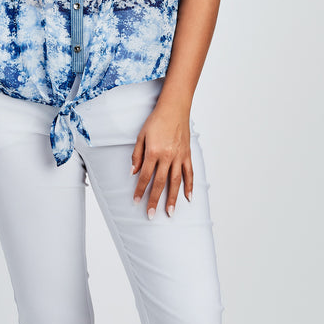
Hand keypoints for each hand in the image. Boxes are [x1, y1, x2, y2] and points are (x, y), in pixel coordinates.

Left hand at [131, 104, 192, 218]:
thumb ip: (137, 155)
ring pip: (175, 181)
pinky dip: (190, 186)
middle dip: (154, 200)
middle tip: (151, 214)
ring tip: (170, 212)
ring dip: (173, 198)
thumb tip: (133, 172)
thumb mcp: (141, 135)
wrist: (174, 108)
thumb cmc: (156, 120)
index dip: (140, 190)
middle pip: (159, 182)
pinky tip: (189, 197)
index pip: (145, 176)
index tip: (136, 201)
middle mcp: (167, 156)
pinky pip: (189, 173)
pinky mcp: (187, 154)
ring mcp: (179, 156)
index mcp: (153, 151)